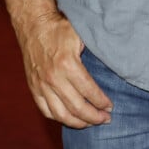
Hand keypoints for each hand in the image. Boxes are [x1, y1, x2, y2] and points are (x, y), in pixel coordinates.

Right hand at [18, 11, 113, 128]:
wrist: (34, 25)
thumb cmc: (60, 28)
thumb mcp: (80, 34)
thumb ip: (94, 50)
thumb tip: (114, 62)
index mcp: (67, 64)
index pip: (89, 91)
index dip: (101, 102)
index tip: (110, 107)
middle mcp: (53, 78)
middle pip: (77, 107)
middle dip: (94, 117)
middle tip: (105, 119)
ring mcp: (41, 85)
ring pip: (61, 114)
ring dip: (78, 123)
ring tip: (90, 123)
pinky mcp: (33, 88)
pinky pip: (46, 110)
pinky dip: (59, 118)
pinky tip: (70, 118)